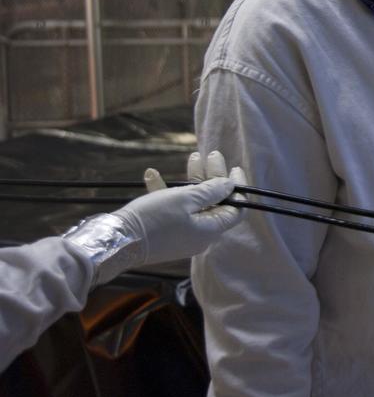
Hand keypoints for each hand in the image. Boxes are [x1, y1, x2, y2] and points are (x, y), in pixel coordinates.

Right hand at [117, 153, 245, 265]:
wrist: (113, 242)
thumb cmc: (153, 219)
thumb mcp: (185, 199)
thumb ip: (211, 191)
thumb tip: (231, 185)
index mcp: (210, 230)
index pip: (235, 209)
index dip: (236, 187)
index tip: (234, 167)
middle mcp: (199, 235)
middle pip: (214, 202)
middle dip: (213, 177)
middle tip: (211, 154)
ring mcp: (180, 235)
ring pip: (193, 203)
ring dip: (192, 180)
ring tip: (192, 157)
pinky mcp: (163, 232)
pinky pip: (171, 210)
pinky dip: (166, 192)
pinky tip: (152, 175)